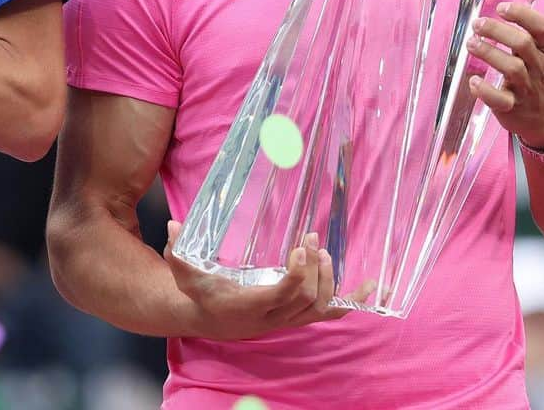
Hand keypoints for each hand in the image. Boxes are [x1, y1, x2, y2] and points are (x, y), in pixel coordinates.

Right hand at [163, 221, 372, 340]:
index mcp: (250, 305)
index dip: (298, 275)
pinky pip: (330, 314)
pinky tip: (370, 288)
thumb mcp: (184, 272)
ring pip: (320, 307)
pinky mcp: (296, 316)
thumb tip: (174, 224)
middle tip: (312, 238)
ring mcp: (288, 319)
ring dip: (328, 279)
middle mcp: (273, 318)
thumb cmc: (200, 292)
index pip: (284, 295)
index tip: (300, 247)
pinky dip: (351, 302)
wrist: (210, 319)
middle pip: (307, 300)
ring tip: (323, 250)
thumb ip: (177, 251)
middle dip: (315, 270)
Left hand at [467, 1, 543, 148]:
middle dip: (497, 30)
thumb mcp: (540, 55)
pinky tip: (474, 81)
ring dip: (488, 53)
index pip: (542, 30)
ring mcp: (528, 89)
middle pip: (522, 44)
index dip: (523, 16)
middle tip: (477, 24)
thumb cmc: (538, 79)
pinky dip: (485, 90)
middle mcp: (541, 69)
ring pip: (512, 68)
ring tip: (471, 43)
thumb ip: (526, 36)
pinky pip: (500, 100)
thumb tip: (504, 8)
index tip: (501, 8)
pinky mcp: (514, 108)